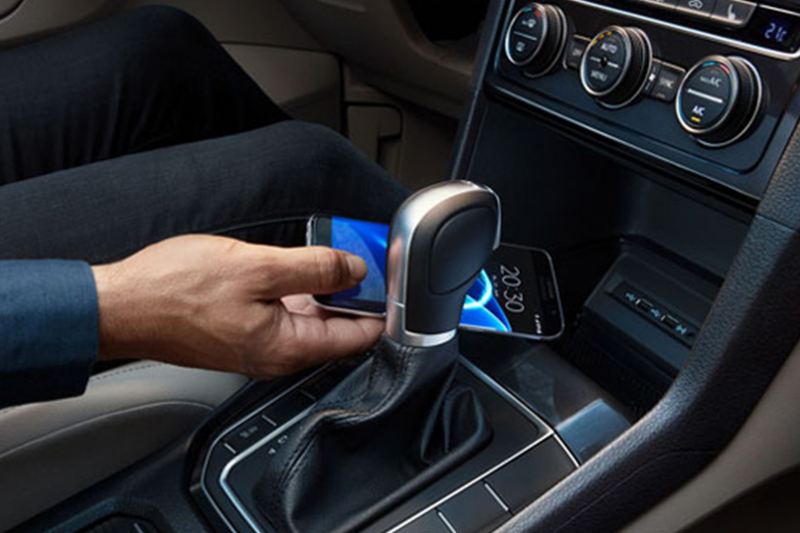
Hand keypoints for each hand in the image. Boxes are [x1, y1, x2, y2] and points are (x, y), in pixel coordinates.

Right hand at [91, 235, 382, 377]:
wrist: (121, 305)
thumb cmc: (174, 290)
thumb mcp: (256, 267)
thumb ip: (313, 269)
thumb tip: (355, 270)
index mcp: (287, 348)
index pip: (358, 338)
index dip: (381, 308)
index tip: (391, 279)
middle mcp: (276, 356)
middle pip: (336, 329)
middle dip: (355, 295)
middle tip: (363, 258)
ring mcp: (257, 347)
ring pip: (310, 321)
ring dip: (326, 291)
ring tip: (334, 257)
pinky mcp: (241, 334)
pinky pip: (284, 316)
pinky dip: (298, 293)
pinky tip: (295, 268)